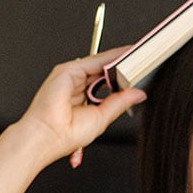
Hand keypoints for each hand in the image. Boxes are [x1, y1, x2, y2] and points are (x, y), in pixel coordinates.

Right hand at [16, 46, 146, 166]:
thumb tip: (137, 94)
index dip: (124, 78)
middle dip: (124, 67)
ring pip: (101, 63)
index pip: (107, 84)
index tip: (142, 73)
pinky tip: (126, 56)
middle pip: (104, 71)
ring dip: (120, 60)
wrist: (47, 136)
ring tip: (141, 56)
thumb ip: (119, 102)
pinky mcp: (67, 70)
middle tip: (146, 62)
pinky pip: (94, 60)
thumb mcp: (102, 118)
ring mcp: (72, 77)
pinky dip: (111, 57)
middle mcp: (77, 86)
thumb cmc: (66, 134)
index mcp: (84, 100)